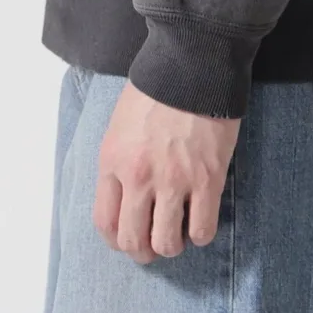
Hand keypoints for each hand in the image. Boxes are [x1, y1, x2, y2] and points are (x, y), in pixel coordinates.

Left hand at [93, 79, 240, 263]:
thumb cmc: (156, 87)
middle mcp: (139, 177)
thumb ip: (119, 161)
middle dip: (143, 251)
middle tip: (154, 243)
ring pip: (167, 243)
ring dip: (172, 245)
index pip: (104, 223)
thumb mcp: (121, 124)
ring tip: (179, 232)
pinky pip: (202, 229)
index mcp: (113, 161)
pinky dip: (201, 234)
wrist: (193, 62)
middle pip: (133, 241)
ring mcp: (174, 180)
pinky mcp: (207, 179)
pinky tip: (201, 220)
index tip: (128, 237)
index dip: (117, 240)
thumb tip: (126, 195)